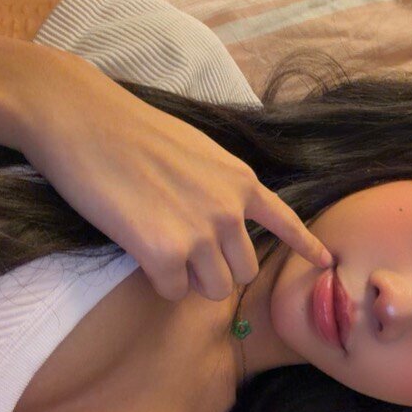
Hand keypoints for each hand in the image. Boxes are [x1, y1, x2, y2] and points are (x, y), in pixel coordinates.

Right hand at [18, 47, 333, 301]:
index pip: (284, 222)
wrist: (85, 120)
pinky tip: (140, 252)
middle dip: (218, 270)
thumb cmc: (131, 130)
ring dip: (191, 281)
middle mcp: (230, 210)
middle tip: (184, 253)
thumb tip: (219, 221)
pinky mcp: (165, 253)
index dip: (305, 246)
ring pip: (214, 289)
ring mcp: (200, 233)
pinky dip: (158, 281)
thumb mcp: (197, 152)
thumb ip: (218, 187)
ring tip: (162, 252)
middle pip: (243, 271)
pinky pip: (173, 291)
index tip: (326, 263)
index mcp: (240, 181)